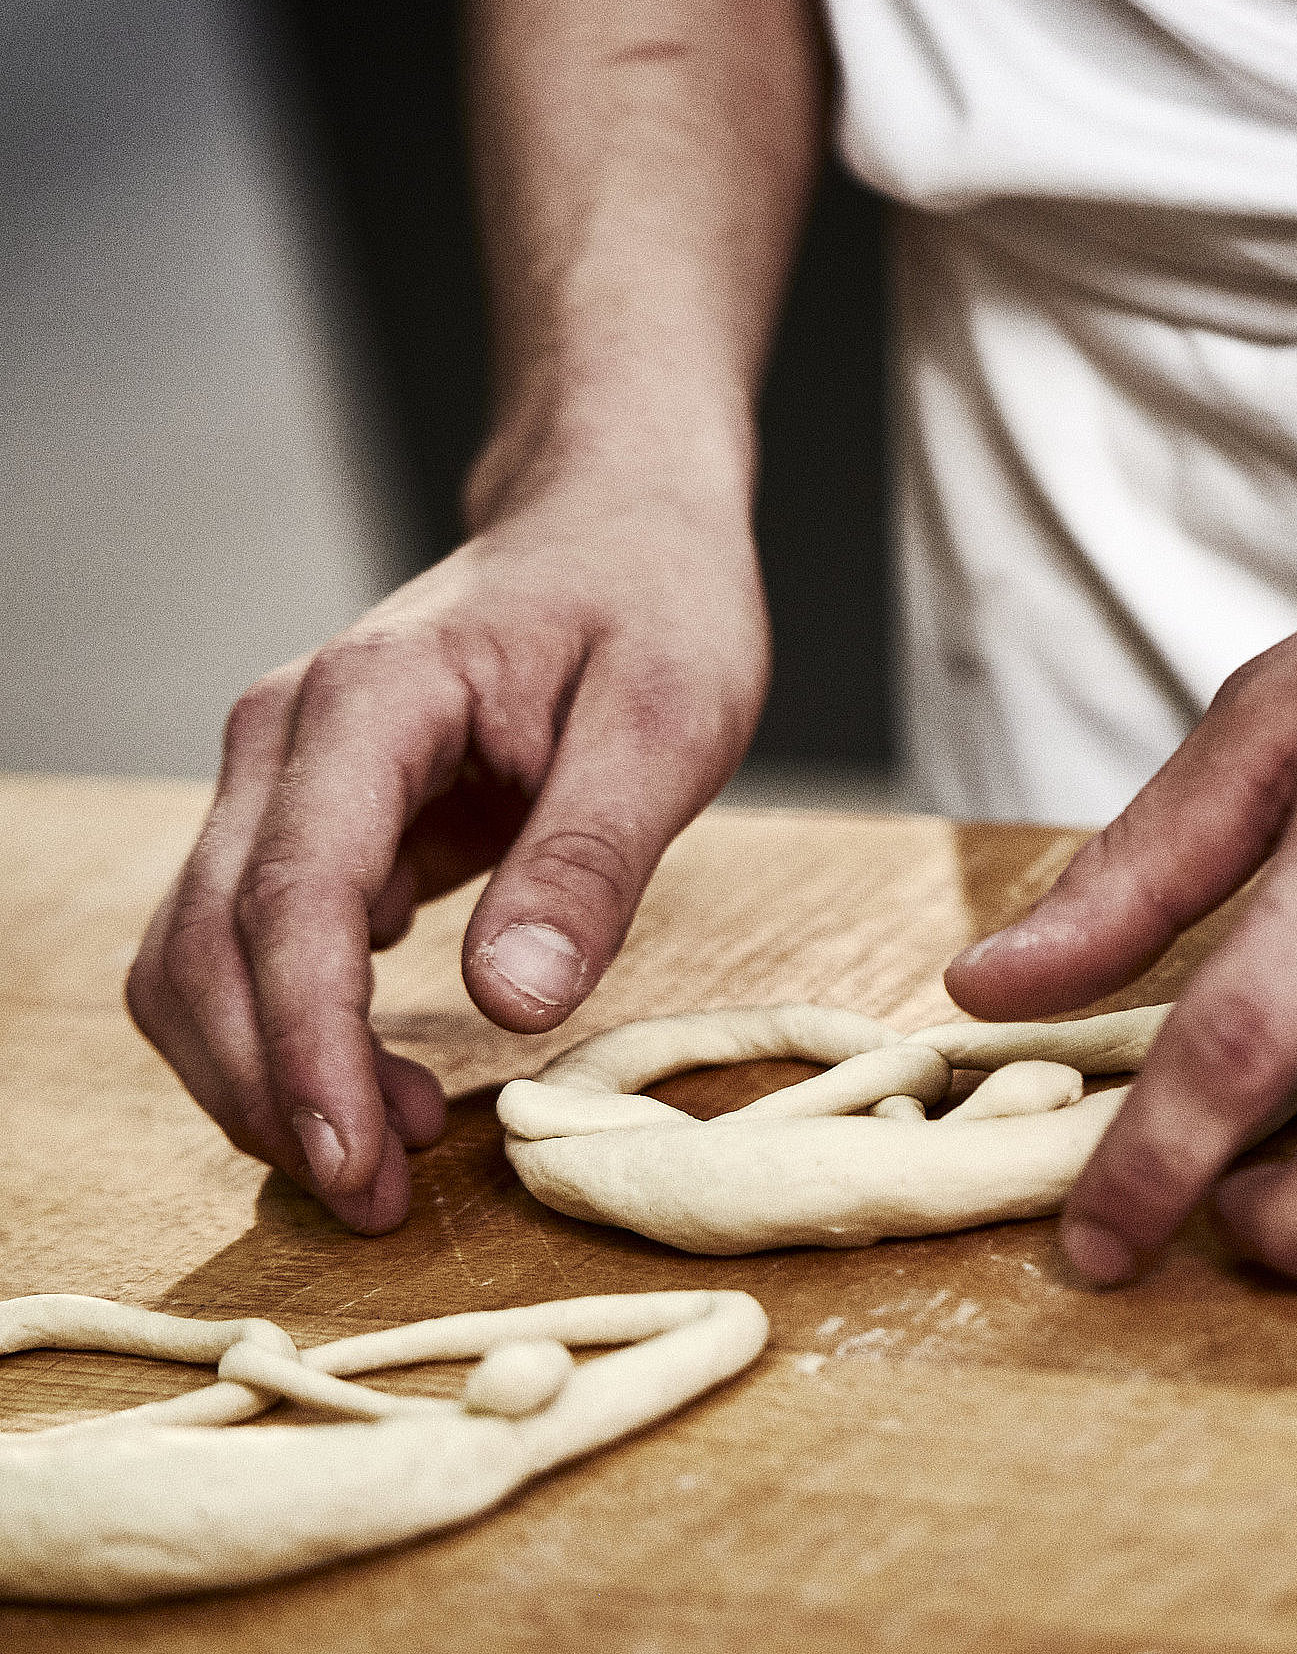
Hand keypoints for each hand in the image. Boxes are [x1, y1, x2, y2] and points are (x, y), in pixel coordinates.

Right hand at [126, 445, 767, 1232]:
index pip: (292, 902)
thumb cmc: (654, 599)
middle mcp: (288, 736)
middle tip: (383, 1202)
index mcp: (371, 700)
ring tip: (394, 1149)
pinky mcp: (315, 811)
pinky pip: (256, 941)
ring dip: (268, 1072)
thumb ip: (588, 855)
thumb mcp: (667, 721)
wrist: (619, 520)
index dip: (306, 1052)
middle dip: (274, 1092)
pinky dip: (291, 1028)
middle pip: (210, 947)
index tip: (356, 1167)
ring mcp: (287, 773)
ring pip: (204, 956)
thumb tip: (509, 1005)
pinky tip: (385, 1075)